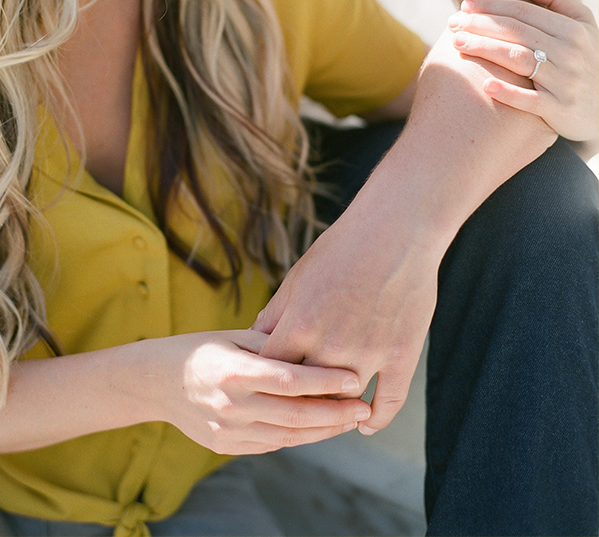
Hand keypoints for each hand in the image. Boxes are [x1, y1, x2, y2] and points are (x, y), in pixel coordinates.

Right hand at [156, 329, 369, 454]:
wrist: (155, 382)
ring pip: (289, 436)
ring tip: (349, 419)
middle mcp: (230, 405)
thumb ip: (273, 345)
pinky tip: (319, 426)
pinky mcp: (226, 446)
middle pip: (296, 415)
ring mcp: (227, 430)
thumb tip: (320, 348)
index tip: (354, 378)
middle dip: (336, 413)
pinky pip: (272, 444)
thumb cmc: (200, 350)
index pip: (290, 381)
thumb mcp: (232, 337)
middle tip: (364, 406)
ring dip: (324, 430)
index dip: (326, 382)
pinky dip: (299, 436)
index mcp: (232, 371)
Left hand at [254, 208, 438, 433]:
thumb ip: (276, 313)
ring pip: (345, 401)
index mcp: (298, 325)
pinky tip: (367, 424)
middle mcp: (329, 345)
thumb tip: (256, 340)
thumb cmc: (338, 250)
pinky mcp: (401, 354)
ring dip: (336, 412)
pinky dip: (378, 418)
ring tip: (328, 417)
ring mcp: (368, 353)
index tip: (262, 392)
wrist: (393, 232)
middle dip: (298, 404)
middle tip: (292, 412)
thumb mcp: (296, 278)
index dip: (265, 385)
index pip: (271, 372)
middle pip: (306, 393)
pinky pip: (390, 400)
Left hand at [450, 0, 598, 144]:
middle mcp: (571, 54)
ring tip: (457, 44)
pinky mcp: (561, 110)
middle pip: (517, 33)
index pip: (524, 13)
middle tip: (452, 24)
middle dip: (480, 25)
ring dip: (485, 49)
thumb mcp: (583, 25)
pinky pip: (531, 100)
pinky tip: (486, 85)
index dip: (491, 7)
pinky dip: (508, 92)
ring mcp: (567, 82)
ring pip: (519, 60)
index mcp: (574, 30)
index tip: (464, 5)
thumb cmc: (584, 59)